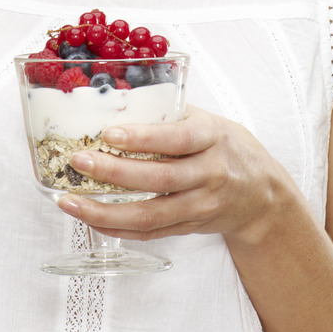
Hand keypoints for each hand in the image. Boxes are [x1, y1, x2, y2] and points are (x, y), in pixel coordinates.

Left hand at [57, 106, 306, 243]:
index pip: (177, 139)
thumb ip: (169, 114)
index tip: (109, 134)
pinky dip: (117, 229)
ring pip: (150, 215)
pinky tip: (90, 219)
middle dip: (113, 172)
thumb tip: (115, 98)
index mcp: (212, 138)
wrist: (262, 194)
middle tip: (78, 162)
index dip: (143, 138)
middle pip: (158, 179)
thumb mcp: (209, 121)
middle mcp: (209, 174)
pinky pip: (150, 233)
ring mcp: (200, 206)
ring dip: (104, 212)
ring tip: (69, 201)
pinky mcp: (190, 227)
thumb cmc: (226, 148)